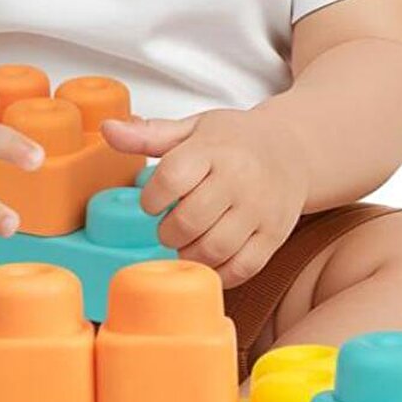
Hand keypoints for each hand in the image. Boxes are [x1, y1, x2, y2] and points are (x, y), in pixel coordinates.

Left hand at [99, 108, 304, 286]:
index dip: (151, 197)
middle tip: (167, 227)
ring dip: (189, 254)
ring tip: (186, 243)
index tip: (152, 200)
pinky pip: (242, 268)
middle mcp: (239, 179)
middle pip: (188, 221)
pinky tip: (209, 259)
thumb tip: (108, 130)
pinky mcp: (274, 236)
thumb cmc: (236, 141)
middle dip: (167, 231)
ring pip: (213, 249)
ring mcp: (260, 210)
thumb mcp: (194, 128)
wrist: (294, 150)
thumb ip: (149, 134)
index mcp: (214, 149)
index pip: (170, 178)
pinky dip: (218, 272)